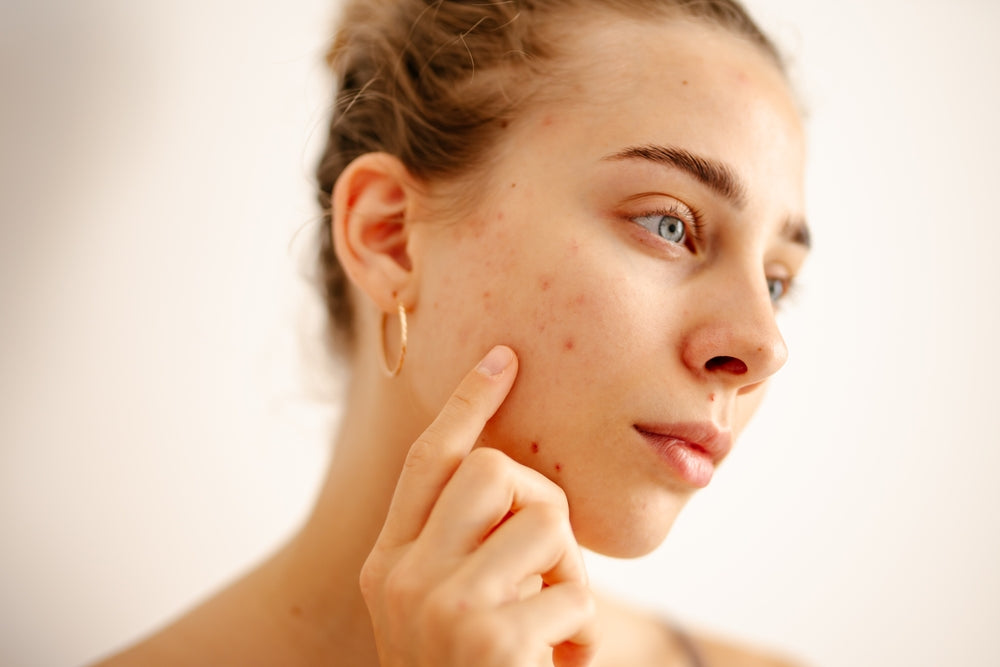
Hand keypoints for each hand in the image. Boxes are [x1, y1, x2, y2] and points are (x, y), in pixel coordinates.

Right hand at [360, 345, 597, 666]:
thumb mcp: (450, 613)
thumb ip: (468, 551)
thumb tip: (517, 480)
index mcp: (388, 565)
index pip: (429, 461)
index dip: (468, 404)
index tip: (504, 358)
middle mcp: (399, 577)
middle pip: (493, 471)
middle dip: (541, 503)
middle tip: (550, 563)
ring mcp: (436, 605)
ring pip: (543, 521)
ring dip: (568, 576)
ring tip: (551, 630)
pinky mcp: (485, 636)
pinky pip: (571, 590)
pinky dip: (582, 631)